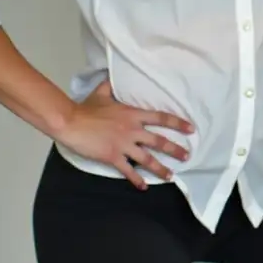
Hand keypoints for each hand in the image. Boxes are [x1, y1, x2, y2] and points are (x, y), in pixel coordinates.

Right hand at [56, 80, 193, 189]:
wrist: (71, 122)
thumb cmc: (85, 108)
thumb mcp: (100, 94)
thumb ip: (109, 86)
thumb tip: (109, 76)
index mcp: (133, 114)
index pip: (161, 118)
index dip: (177, 123)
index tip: (191, 129)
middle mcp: (133, 130)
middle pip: (159, 141)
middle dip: (175, 149)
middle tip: (187, 156)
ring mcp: (123, 144)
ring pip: (147, 159)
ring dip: (160, 168)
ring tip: (171, 176)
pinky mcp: (112, 156)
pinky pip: (128, 170)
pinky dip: (136, 180)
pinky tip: (143, 187)